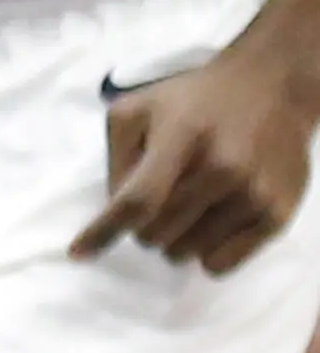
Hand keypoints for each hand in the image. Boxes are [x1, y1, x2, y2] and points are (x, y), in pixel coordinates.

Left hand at [79, 36, 319, 272]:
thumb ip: (117, 154)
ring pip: (185, 253)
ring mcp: (251, 195)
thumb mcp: (138, 108)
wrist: (270, 88)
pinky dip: (203, 252)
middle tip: (157, 196)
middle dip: (142, 223)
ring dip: (174, 238)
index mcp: (181, 136)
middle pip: (156, 233)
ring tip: (187, 202)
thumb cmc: (193, 101)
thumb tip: (114, 207)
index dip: (104, 231)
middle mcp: (220, 168)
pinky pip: (219, 264)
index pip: (138, 199)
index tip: (77, 253)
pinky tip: (210, 220)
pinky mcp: (275, 215)